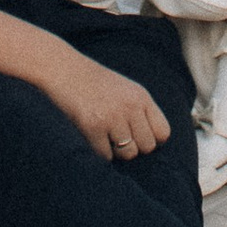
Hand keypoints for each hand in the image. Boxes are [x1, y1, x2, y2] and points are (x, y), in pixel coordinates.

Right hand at [51, 54, 170, 160]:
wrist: (63, 70)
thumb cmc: (95, 85)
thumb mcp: (125, 90)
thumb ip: (141, 112)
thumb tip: (154, 146)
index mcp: (141, 96)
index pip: (163, 132)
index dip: (153, 140)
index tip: (139, 138)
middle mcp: (130, 106)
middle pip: (147, 147)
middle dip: (134, 147)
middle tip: (118, 138)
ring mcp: (112, 117)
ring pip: (128, 154)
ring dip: (117, 152)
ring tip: (106, 136)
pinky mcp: (92, 127)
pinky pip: (106, 156)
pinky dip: (100, 152)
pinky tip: (93, 136)